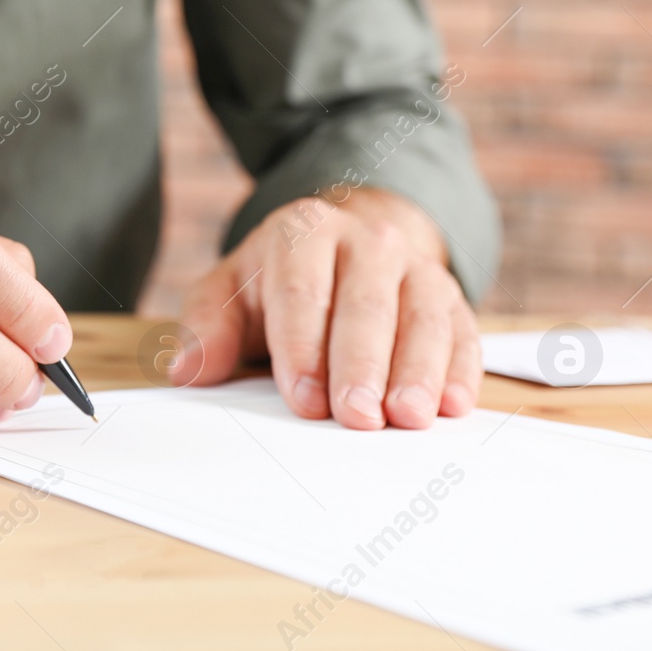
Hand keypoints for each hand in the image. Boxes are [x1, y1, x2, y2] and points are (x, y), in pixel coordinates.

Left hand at [174, 188, 478, 429]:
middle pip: (367, 306)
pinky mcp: (452, 296)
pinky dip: (461, 369)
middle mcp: (367, 242)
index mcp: (305, 233)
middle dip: (362, 366)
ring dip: (419, 371)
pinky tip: (453, 405)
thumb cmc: (279, 280)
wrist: (346, 243)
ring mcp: (416, 267)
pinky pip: (463, 331)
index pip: (303, 292)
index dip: (303, 348)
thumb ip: (208, 327)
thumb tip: (188, 370)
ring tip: (408, 417)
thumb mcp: (230, 290)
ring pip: (423, 317)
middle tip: (357, 417)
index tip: (303, 399)